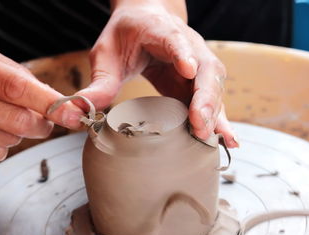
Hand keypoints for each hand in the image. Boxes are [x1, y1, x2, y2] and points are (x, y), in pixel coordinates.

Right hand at [0, 33, 82, 163]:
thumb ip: (15, 73)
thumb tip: (52, 98)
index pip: (18, 89)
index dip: (51, 104)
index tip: (75, 115)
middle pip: (20, 123)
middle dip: (42, 123)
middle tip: (43, 117)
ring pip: (10, 142)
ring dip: (18, 133)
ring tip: (2, 116)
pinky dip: (0, 146)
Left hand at [74, 0, 238, 147]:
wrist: (145, 21)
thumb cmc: (126, 36)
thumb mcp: (106, 55)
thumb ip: (100, 82)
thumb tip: (81, 110)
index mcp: (161, 31)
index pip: (175, 40)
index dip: (183, 54)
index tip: (187, 69)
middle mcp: (188, 46)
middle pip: (206, 69)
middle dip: (206, 97)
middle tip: (199, 124)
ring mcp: (197, 64)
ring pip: (214, 87)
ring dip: (217, 113)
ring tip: (217, 139)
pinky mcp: (197, 82)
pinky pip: (212, 100)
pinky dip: (219, 119)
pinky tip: (226, 140)